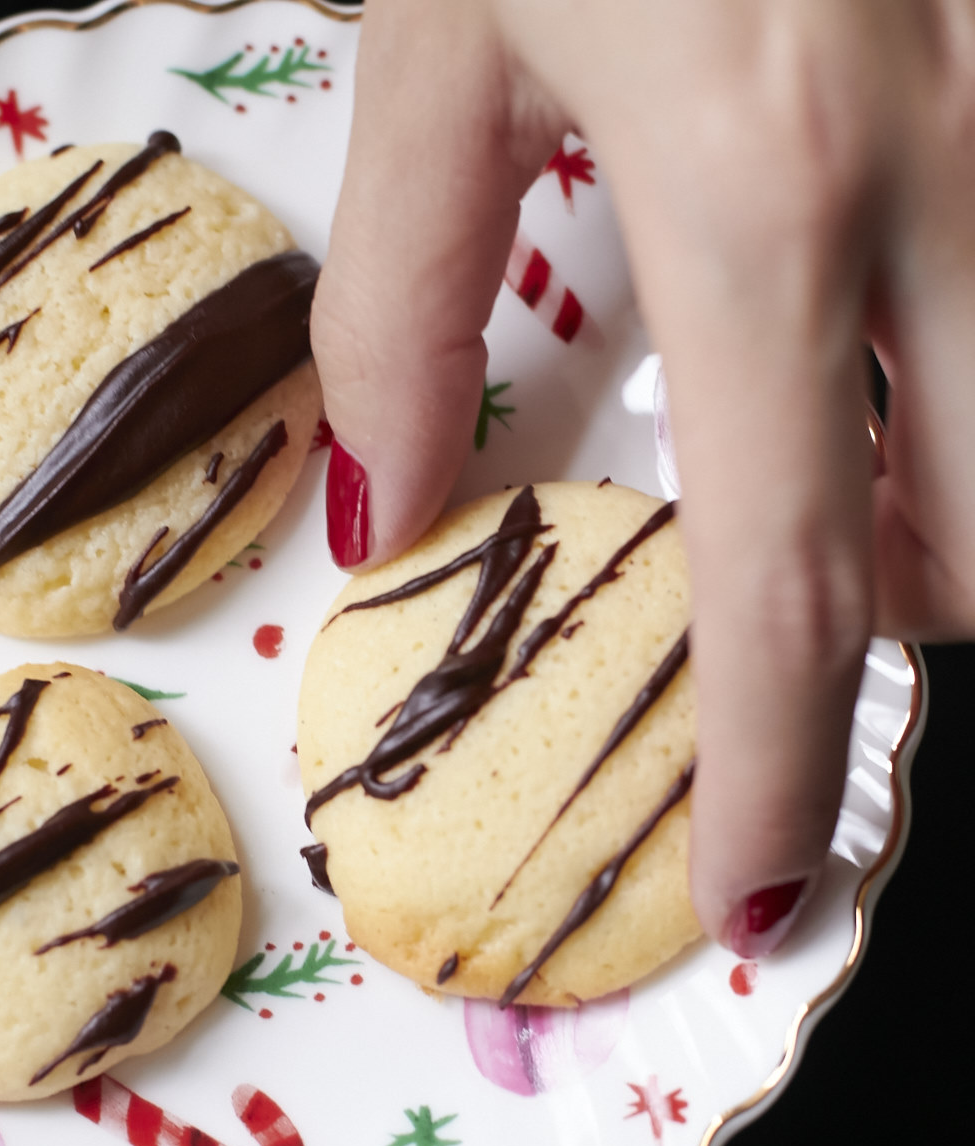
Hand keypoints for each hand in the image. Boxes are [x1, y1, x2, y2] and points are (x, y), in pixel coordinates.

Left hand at [312, 0, 974, 954]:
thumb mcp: (452, 33)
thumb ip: (414, 303)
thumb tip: (394, 515)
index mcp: (767, 177)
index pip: (791, 579)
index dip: (776, 772)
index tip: (755, 894)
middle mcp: (960, 162)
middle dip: (880, 616)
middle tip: (790, 574)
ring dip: (936, 497)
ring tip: (838, 430)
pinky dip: (958, 380)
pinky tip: (892, 305)